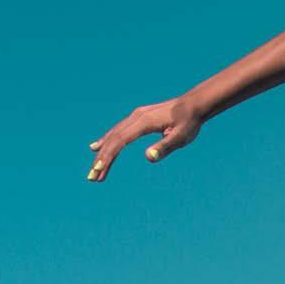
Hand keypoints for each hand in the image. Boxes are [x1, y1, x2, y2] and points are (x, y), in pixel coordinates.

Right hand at [86, 96, 203, 181]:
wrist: (193, 105)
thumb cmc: (189, 123)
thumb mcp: (180, 137)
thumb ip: (165, 147)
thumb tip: (148, 158)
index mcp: (143, 122)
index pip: (120, 141)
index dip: (108, 156)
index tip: (99, 170)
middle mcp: (135, 117)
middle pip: (113, 139)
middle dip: (101, 159)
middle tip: (91, 177)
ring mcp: (135, 117)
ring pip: (114, 135)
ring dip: (103, 153)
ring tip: (95, 170)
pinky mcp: (138, 119)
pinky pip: (118, 131)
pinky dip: (107, 141)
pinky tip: (98, 147)